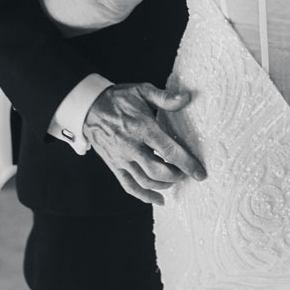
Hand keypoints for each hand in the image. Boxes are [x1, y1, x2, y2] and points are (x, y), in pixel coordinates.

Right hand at [84, 82, 204, 205]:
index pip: (169, 151)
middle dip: (177, 176)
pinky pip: (130, 186)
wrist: (89, 108)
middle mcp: (131, 147)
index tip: (200, 173)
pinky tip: (159, 199)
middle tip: (187, 173)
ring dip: (164, 185)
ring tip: (175, 180)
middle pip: (158, 171)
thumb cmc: (119, 99)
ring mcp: (122, 159)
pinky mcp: (115, 166)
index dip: (187, 164)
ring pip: (145, 182)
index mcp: (142, 128)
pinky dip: (145, 197)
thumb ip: (165, 97)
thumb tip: (187, 97)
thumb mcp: (142, 90)